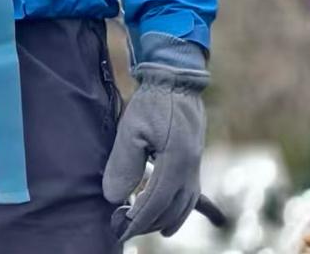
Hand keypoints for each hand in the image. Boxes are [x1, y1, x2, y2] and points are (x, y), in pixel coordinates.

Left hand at [103, 41, 208, 240]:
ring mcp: (195, 165)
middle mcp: (191, 169)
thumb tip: (114, 197)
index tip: (121, 229)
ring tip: (149, 228)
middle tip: (126, 229)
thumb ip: (124, 164)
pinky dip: (179, 208)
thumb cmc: (152, 102)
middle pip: (172, 208)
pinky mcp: (194, 159)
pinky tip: (171, 216)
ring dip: (165, 219)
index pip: (156, 203)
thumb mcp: (131, 129)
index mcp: (176, 163)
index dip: (139, 219)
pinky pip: (190, 194)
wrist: (176, 79)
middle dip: (149, 222)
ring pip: (184, 204)